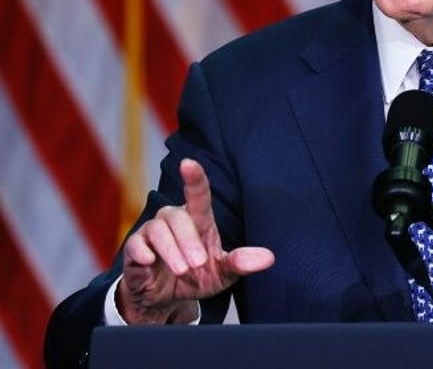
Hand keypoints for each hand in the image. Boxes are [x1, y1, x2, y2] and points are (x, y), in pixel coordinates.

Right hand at [117, 158, 274, 323]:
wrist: (166, 299)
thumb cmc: (197, 277)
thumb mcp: (223, 273)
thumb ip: (241, 263)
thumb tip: (269, 258)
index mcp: (198, 221)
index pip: (198, 194)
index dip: (194, 178)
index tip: (189, 163)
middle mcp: (174, 220)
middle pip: (178, 217)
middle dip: (188, 241)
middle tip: (197, 264)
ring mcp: (152, 233)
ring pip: (157, 229)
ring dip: (171, 250)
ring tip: (183, 270)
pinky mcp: (134, 249)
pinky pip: (135, 244)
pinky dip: (141, 252)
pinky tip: (149, 262)